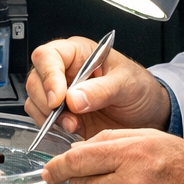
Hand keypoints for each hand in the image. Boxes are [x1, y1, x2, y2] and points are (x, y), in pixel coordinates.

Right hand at [24, 36, 171, 138]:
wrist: (149, 114)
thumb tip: (73, 98)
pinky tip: (72, 131)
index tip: (58, 99)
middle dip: (47, 101)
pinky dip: (51, 128)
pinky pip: (42, 119)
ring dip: (48, 117)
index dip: (48, 76)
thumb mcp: (127, 84)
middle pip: (35, 79)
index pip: (48, 56)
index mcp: (79, 53)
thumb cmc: (140, 89)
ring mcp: (61, 93)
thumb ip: (101, 90)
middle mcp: (65, 70)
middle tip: (68, 117)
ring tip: (74, 126)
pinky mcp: (61, 115)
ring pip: (35, 101)